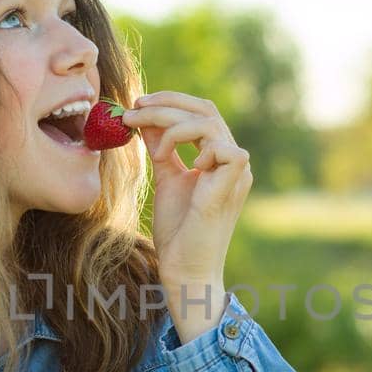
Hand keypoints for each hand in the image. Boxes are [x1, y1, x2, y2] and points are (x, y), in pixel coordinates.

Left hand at [121, 91, 252, 288]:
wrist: (186, 269)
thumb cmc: (178, 231)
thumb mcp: (167, 179)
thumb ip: (162, 150)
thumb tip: (146, 120)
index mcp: (220, 157)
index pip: (201, 112)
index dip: (170, 102)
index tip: (137, 105)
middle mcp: (233, 160)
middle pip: (205, 109)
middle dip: (165, 104)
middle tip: (134, 109)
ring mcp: (237, 172)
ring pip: (209, 122)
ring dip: (171, 125)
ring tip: (153, 150)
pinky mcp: (234, 183)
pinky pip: (221, 146)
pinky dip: (192, 146)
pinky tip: (177, 164)